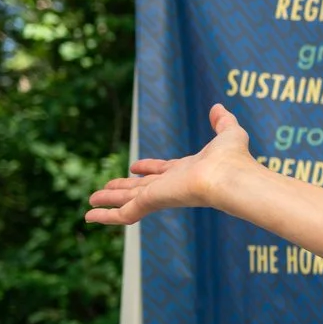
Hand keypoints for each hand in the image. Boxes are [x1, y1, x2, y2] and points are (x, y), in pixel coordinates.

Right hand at [84, 103, 257, 226]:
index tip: (135, 168)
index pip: (162, 172)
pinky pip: (124, 213)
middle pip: (141, 188)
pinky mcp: (151, 203)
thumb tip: (218, 107)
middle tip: (107, 188)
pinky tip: (89, 216)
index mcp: (186, 171)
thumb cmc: (233, 158)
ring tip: (91, 201)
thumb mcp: (228, 133)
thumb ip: (223, 121)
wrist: (230, 177)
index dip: (149, 169)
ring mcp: (160, 196)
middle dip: (123, 188)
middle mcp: (171, 185)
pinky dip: (106, 216)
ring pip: (128, 200)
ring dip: (109, 201)